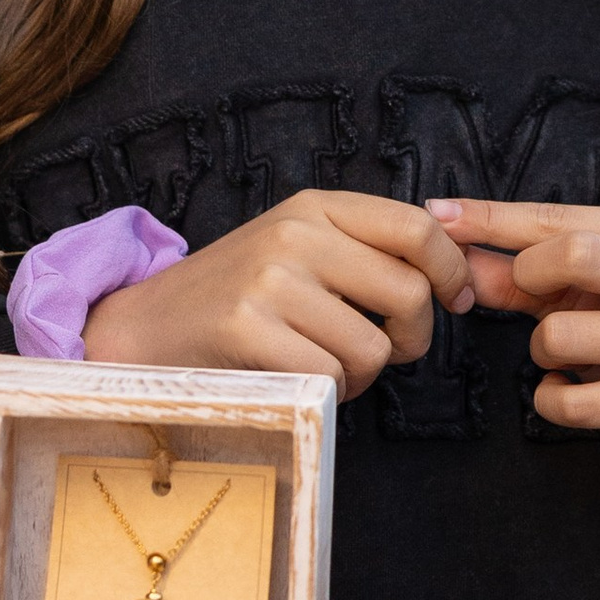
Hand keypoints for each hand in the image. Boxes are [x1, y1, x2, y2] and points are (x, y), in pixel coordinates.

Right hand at [83, 189, 475, 396]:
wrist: (143, 330)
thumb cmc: (233, 298)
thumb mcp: (295, 249)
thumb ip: (361, 249)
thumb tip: (453, 267)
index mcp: (313, 206)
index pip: (417, 226)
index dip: (451, 269)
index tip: (456, 300)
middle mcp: (294, 233)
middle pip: (409, 292)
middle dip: (412, 337)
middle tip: (389, 351)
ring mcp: (270, 280)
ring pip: (374, 345)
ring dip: (364, 374)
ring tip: (328, 367)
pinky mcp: (249, 329)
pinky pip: (333, 375)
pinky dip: (332, 393)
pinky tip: (304, 382)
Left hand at [427, 198, 599, 494]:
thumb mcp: (589, 293)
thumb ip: (524, 275)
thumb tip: (457, 256)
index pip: (562, 219)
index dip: (493, 218)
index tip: (439, 215)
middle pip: (573, 255)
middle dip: (529, 278)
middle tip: (535, 301)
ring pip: (559, 334)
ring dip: (541, 351)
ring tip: (567, 357)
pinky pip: (568, 399)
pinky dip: (551, 399)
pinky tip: (574, 391)